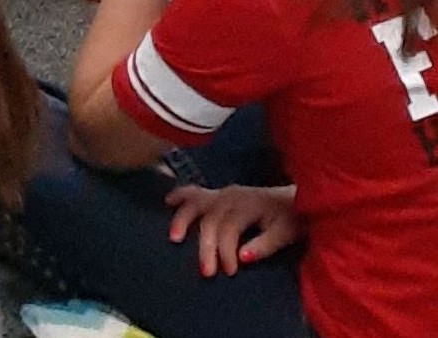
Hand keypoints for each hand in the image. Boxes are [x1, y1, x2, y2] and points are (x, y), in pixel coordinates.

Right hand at [164, 183, 299, 278]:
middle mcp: (230, 197)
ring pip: (196, 204)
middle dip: (205, 246)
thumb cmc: (291, 220)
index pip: (228, 228)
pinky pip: (194, 192)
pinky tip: (167, 202)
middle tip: (205, 271)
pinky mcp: (219, 194)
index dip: (225, 250)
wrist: (297, 200)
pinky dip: (180, 196)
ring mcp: (222, 193)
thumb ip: (264, 245)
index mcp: (247, 206)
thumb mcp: (285, 234)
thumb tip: (242, 258)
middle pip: (210, 220)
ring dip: (183, 220)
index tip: (230, 272)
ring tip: (174, 239)